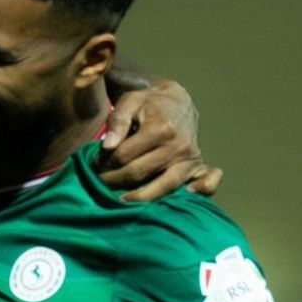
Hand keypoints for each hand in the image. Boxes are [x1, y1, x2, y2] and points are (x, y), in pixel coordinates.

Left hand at [95, 80, 222, 200]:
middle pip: (140, 173)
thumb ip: (117, 121)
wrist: (178, 101)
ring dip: (140, 197)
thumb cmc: (150, 103)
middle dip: (115, 180)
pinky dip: (200, 193)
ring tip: (121, 200)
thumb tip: (107, 147)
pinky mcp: (199, 166)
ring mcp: (191, 158)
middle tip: (100, 181)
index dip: (105, 162)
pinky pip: (206, 184)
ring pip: (165, 186)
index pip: (125, 155)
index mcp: (161, 128)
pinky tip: (183, 198)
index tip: (95, 164)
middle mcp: (179, 145)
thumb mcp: (130, 101)